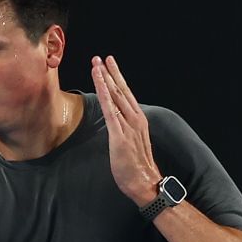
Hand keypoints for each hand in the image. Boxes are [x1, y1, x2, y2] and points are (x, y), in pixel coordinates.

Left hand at [91, 54, 163, 205]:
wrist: (145, 184)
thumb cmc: (137, 168)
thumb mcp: (132, 145)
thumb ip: (125, 132)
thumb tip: (116, 126)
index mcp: (138, 120)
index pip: (126, 95)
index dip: (117, 79)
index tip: (109, 65)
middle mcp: (135, 119)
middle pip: (121, 91)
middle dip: (110, 73)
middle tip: (101, 58)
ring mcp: (128, 126)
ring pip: (115, 97)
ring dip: (105, 79)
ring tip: (96, 64)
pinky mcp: (120, 136)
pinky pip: (111, 111)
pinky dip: (105, 95)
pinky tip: (100, 84)